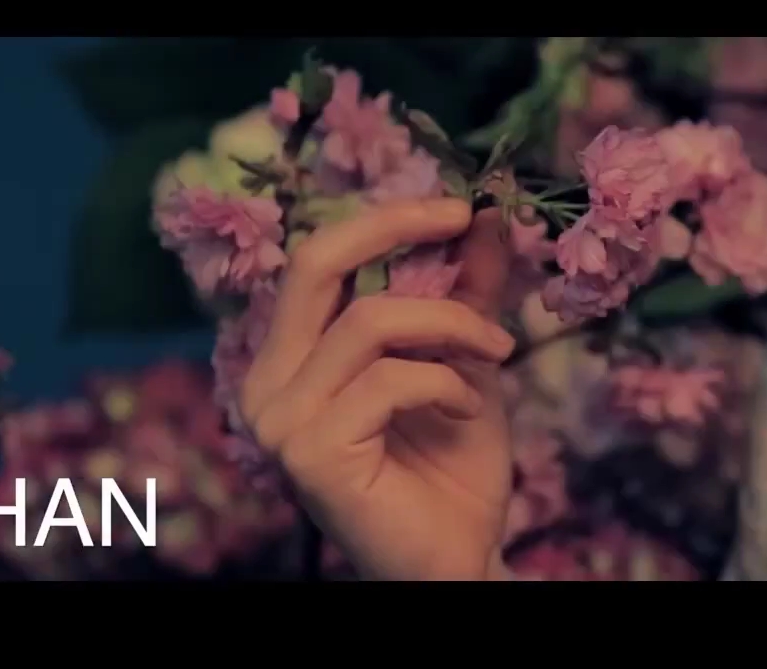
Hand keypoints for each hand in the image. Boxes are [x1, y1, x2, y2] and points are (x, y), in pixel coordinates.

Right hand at [240, 198, 515, 580]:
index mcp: (289, 358)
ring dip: (452, 326)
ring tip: (498, 353)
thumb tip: (490, 217)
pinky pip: (390, 380)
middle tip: (461, 217)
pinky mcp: (310, 453)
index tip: (456, 207)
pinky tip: (470, 411)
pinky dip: (448, 383)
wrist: (456, 560)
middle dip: (393, 226)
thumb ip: (465, 293)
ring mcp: (281, 420)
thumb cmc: (451, 469)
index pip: (316, 261)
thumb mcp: (463, 361)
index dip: (383, 221)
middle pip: (314, 264)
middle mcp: (267, 384)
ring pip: (369, 320)